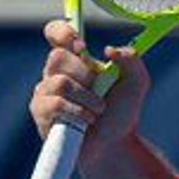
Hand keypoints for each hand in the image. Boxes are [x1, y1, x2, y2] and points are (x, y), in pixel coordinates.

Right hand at [30, 20, 151, 162]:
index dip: (62, 33)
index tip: (80, 45)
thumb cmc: (121, 113)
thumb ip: (132, 60)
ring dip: (87, 97)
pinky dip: (77, 112)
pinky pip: (54, 104)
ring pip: (59, 82)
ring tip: (98, 110)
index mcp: (75, 60)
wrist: (114, 145)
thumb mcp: (137, 83)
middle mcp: (56, 73)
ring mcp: (46, 92)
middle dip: (84, 74)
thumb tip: (110, 50)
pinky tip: (87, 120)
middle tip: (99, 89)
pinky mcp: (41, 113)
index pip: (55, 33)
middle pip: (57, 57)